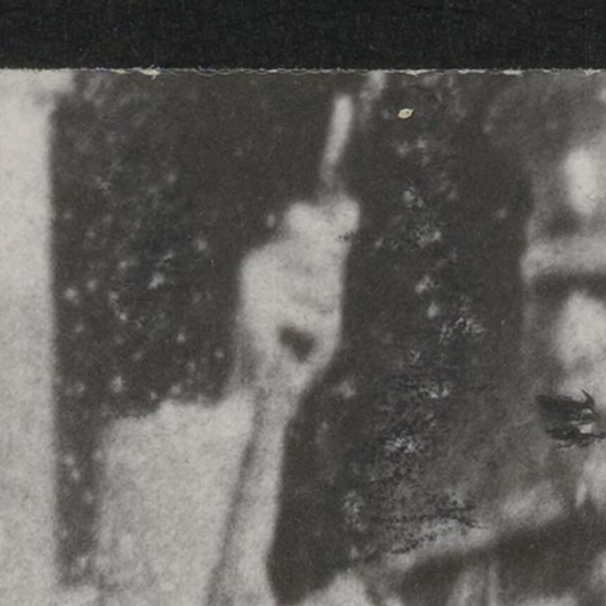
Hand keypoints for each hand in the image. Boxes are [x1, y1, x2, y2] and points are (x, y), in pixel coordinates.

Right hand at [231, 197, 359, 401]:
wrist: (264, 400)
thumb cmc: (297, 351)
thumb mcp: (323, 301)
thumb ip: (333, 257)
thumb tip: (350, 205)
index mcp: (270, 256)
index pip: (303, 219)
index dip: (326, 225)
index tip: (343, 219)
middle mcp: (257, 263)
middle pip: (323, 252)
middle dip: (332, 290)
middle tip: (314, 318)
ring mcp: (255, 286)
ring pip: (327, 291)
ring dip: (326, 324)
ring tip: (300, 340)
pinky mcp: (256, 312)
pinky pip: (317, 320)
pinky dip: (315, 342)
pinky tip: (289, 352)